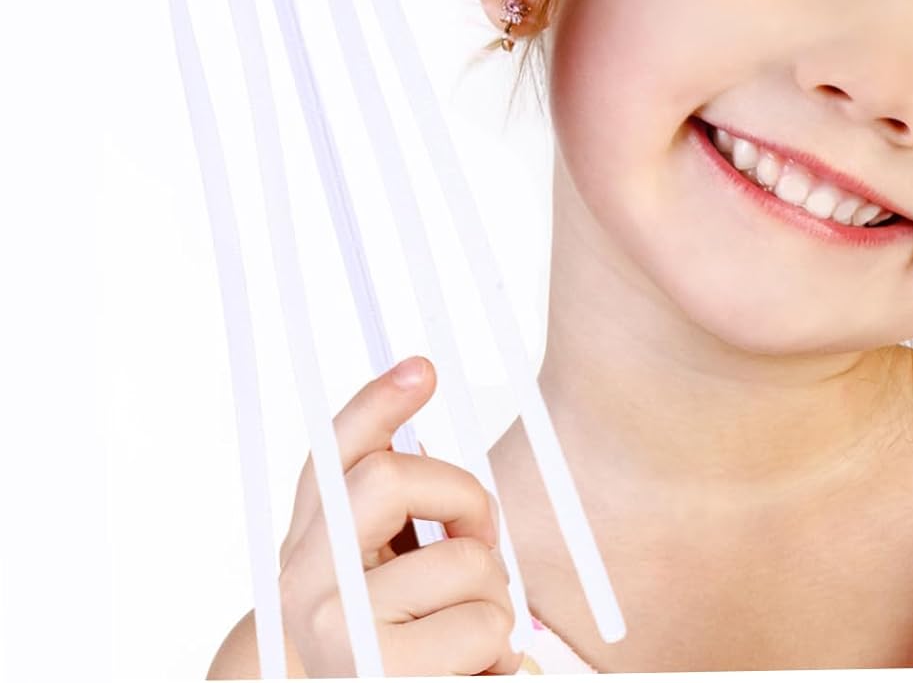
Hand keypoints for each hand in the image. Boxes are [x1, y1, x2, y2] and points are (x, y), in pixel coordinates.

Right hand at [277, 356, 522, 676]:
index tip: (423, 367)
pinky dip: (498, 651)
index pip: (338, 454)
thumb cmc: (380, 624)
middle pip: (393, 482)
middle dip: (466, 501)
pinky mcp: (388, 679)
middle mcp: (308, 586)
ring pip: (470, 565)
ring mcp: (344, 638)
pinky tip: (465, 668)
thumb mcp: (370, 554)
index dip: (378, 403)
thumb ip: (385, 481)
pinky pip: (486, 630)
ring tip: (462, 631)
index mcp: (308, 541)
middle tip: (479, 539)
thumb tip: (417, 371)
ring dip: (493, 598)